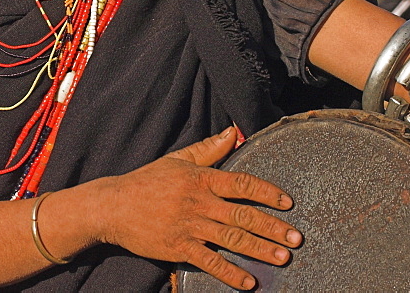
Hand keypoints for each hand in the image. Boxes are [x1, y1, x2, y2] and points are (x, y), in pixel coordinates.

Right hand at [96, 127, 300, 289]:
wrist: (113, 205)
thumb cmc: (147, 180)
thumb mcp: (177, 159)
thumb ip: (208, 149)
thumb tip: (234, 132)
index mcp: (200, 178)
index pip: (242, 183)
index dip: (267, 192)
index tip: (288, 203)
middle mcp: (198, 202)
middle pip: (243, 214)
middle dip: (273, 227)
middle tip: (296, 237)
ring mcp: (189, 226)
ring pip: (232, 238)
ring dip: (260, 249)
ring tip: (283, 258)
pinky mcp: (178, 247)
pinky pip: (209, 261)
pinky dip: (230, 273)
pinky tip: (249, 281)